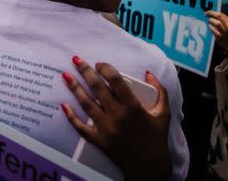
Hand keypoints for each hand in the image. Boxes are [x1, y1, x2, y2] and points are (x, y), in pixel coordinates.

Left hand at [61, 57, 171, 179]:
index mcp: (134, 107)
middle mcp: (118, 116)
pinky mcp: (99, 141)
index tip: (99, 64)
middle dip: (85, 71)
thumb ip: (160, 91)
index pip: (116, 81)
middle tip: (76, 60)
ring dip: (75, 88)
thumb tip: (148, 73)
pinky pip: (81, 127)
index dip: (106, 69)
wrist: (149, 167)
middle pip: (97, 88)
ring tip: (66, 75)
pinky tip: (63, 105)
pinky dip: (71, 117)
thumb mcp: (164, 113)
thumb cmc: (156, 138)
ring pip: (86, 104)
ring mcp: (107, 129)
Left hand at [206, 10, 227, 53]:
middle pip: (219, 16)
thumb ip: (223, 19)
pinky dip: (211, 27)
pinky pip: (213, 30)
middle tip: (206, 14)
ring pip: (217, 23)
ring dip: (211, 20)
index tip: (208, 12)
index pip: (221, 14)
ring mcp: (224, 32)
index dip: (213, 12)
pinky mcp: (220, 37)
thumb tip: (213, 13)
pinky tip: (210, 27)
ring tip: (209, 21)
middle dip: (211, 13)